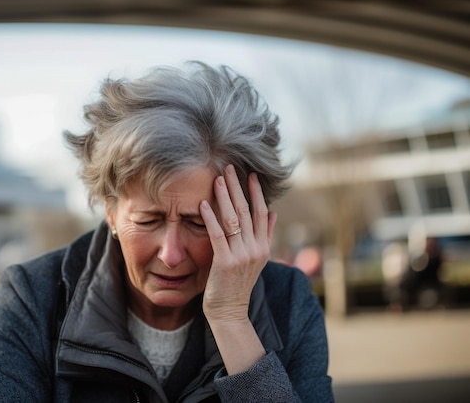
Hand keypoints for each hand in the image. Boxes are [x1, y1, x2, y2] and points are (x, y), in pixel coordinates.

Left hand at [200, 165, 276, 323]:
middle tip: (230, 168)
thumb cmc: (238, 284)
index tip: (250, 174)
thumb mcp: (257, 259)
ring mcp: (241, 255)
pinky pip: (217, 234)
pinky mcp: (225, 262)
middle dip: (237, 188)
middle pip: (247, 211)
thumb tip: (274, 212)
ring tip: (217, 178)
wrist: (230, 311)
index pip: (262, 213)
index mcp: (263, 247)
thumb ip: (266, 235)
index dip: (256, 192)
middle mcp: (255, 249)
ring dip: (225, 197)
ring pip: (233, 219)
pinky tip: (204, 203)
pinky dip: (211, 217)